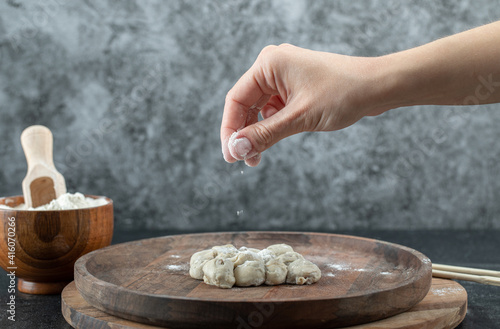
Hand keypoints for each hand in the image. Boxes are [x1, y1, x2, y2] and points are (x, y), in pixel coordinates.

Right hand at [220, 44, 386, 166]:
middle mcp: (273, 66)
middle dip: (244, 133)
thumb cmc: (343, 94)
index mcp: (269, 64)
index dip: (230, 130)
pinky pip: (274, 108)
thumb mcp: (299, 118)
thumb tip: (236, 150)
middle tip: (245, 160)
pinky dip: (271, 126)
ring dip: (258, 132)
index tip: (230, 156)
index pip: (236, 100)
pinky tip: (273, 141)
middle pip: (245, 104)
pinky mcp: (295, 86)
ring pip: (259, 108)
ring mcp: (285, 76)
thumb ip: (265, 135)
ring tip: (258, 157)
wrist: (378, 87)